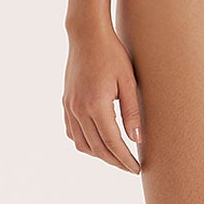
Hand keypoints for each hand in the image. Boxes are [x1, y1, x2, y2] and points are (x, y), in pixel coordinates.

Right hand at [63, 25, 143, 173]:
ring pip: (82, 144)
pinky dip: (85, 142)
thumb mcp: (128, 81)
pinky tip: (97, 142)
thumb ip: (132, 112)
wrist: (86, 35)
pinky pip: (72, 132)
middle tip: (130, 167)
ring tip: (116, 156)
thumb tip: (137, 140)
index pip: (113, 143)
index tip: (136, 169)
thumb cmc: (112, 54)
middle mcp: (79, 109)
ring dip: (99, 154)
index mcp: (96, 105)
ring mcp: (69, 107)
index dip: (125, 159)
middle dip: (115, 161)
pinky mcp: (66, 102)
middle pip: (97, 148)